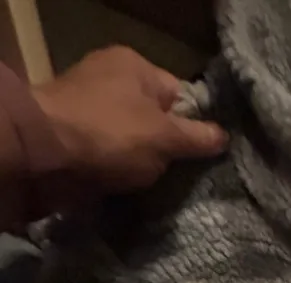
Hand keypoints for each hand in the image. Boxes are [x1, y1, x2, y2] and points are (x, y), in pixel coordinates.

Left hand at [31, 46, 227, 195]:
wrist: (45, 156)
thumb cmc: (112, 135)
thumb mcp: (166, 137)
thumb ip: (198, 138)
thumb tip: (225, 136)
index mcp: (134, 65)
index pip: (179, 95)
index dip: (194, 126)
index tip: (201, 155)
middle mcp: (110, 79)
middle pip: (155, 119)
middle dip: (168, 148)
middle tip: (183, 176)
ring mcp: (89, 108)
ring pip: (133, 139)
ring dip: (144, 164)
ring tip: (160, 188)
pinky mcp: (75, 136)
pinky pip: (110, 154)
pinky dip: (121, 171)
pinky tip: (132, 189)